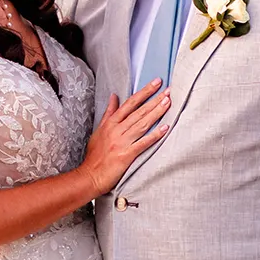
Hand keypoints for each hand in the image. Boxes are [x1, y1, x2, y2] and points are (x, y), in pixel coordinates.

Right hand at [79, 80, 170, 196]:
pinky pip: (143, 143)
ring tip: (168, 102)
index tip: (156, 83)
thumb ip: (109, 113)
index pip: (130, 103)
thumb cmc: (95, 155)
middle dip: (155, 100)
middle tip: (169, 90)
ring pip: (142, 124)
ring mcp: (121, 142)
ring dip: (156, 112)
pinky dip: (154, 135)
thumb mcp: (99, 130)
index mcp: (110, 123)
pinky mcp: (126, 155)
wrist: (90, 175)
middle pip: (139, 112)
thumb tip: (114, 97)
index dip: (144, 92)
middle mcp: (116, 130)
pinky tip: (165, 128)